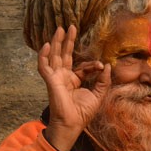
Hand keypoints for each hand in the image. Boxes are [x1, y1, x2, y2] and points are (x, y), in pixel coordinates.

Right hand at [37, 25, 111, 150]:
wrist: (73, 124)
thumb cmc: (83, 112)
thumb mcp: (98, 94)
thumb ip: (103, 80)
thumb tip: (107, 66)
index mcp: (74, 80)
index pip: (83, 66)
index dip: (93, 65)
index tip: (102, 66)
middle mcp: (64, 77)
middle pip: (65, 55)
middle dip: (68, 41)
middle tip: (72, 26)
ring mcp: (56, 78)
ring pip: (55, 56)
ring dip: (57, 42)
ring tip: (61, 29)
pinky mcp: (51, 81)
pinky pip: (44, 66)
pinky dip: (44, 55)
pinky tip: (48, 45)